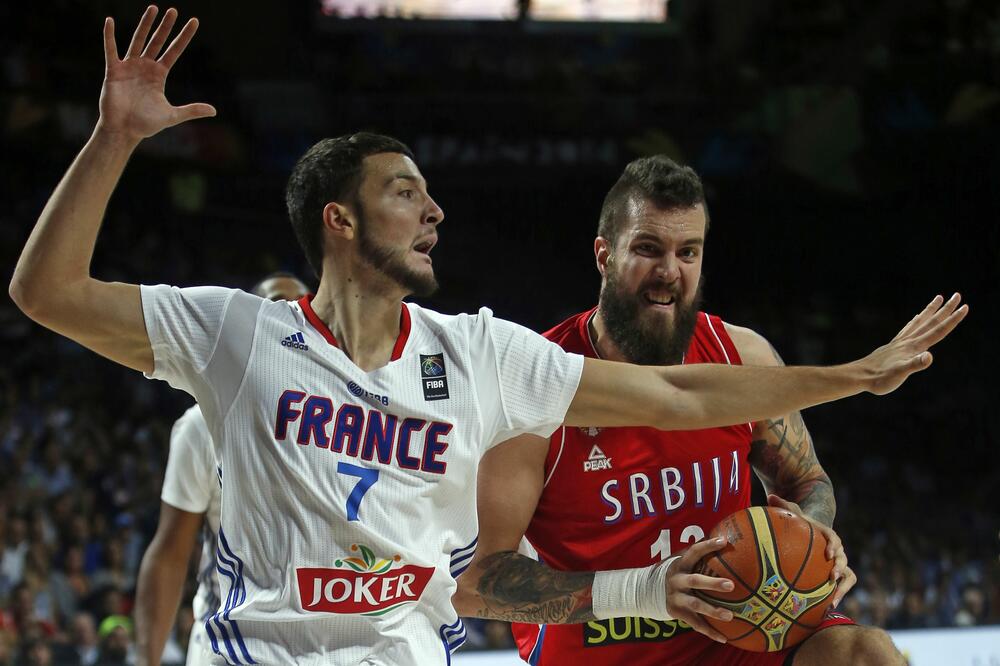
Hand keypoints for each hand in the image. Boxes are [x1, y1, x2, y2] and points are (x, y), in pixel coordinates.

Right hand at [98, 6, 215, 142]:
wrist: (123, 130)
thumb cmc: (146, 124)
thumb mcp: (172, 116)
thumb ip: (192, 110)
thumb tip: (215, 111)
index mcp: (159, 75)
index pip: (175, 51)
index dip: (184, 37)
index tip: (194, 22)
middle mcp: (146, 67)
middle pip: (158, 41)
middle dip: (165, 26)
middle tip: (173, 10)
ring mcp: (130, 66)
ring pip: (138, 40)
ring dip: (145, 24)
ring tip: (153, 8)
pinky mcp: (114, 70)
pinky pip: (111, 50)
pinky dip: (109, 36)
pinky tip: (110, 21)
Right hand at [663, 536, 734, 642]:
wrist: (645, 592)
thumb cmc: (673, 573)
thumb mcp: (679, 560)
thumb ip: (696, 553)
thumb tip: (722, 536)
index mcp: (679, 565)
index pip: (693, 552)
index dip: (707, 546)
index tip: (724, 541)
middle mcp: (677, 581)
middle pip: (695, 581)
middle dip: (713, 583)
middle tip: (731, 585)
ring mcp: (676, 598)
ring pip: (696, 605)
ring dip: (713, 611)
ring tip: (731, 616)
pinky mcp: (677, 614)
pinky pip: (695, 624)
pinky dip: (710, 632)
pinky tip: (724, 638)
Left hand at [766, 495, 855, 607]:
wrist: (814, 535)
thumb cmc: (802, 524)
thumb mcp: (795, 513)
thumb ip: (785, 505)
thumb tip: (770, 495)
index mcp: (828, 535)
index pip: (834, 539)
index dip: (833, 546)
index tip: (828, 553)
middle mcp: (837, 551)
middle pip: (844, 559)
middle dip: (840, 568)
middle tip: (832, 577)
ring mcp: (839, 564)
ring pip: (849, 576)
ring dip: (843, 588)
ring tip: (833, 600)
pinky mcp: (838, 576)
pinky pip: (843, 587)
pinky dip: (838, 596)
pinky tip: (828, 608)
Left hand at [855, 293, 967, 395]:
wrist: (860, 376)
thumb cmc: (880, 378)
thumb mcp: (900, 374)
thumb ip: (915, 364)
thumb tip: (929, 356)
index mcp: (914, 346)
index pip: (938, 330)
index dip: (953, 319)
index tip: (965, 306)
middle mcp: (909, 341)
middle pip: (931, 322)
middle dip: (946, 309)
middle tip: (958, 295)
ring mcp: (901, 342)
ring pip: (920, 321)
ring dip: (931, 310)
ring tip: (938, 298)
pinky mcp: (894, 345)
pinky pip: (908, 328)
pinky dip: (915, 320)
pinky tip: (917, 317)